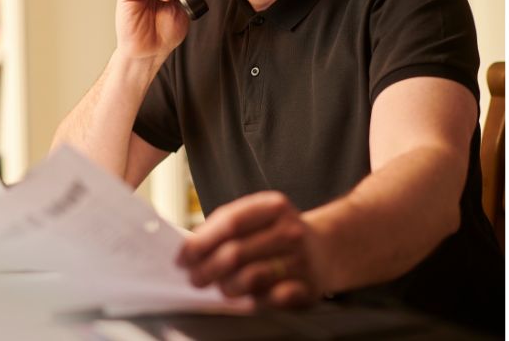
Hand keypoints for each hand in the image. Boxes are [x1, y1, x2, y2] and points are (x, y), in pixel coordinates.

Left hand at [176, 191, 325, 307]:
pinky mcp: (309, 287)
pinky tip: (247, 299)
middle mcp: (290, 230)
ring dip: (227, 287)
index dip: (200, 242)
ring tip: (220, 288)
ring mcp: (302, 259)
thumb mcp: (258, 218)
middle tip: (195, 279)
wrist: (326, 249)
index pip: (229, 223)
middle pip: (235, 252)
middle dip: (207, 269)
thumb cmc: (278, 234)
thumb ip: (225, 228)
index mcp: (273, 206)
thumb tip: (190, 251)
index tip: (183, 258)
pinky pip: (274, 298)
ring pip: (251, 277)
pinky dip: (255, 301)